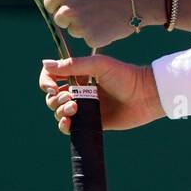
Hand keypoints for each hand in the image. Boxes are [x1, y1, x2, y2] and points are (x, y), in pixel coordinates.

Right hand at [38, 53, 163, 134]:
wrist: (145, 96)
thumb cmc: (125, 76)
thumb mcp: (99, 65)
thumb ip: (73, 65)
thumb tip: (45, 63)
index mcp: (79, 75)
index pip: (52, 76)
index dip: (46, 81)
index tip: (52, 87)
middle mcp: (79, 91)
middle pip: (53, 96)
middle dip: (56, 99)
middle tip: (71, 98)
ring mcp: (85, 108)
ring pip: (59, 112)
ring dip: (60, 111)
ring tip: (74, 109)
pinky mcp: (91, 123)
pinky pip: (70, 127)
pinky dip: (64, 126)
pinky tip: (68, 123)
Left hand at [42, 0, 159, 48]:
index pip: (50, 1)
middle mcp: (69, 9)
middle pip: (60, 18)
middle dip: (72, 12)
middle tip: (92, 3)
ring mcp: (81, 25)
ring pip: (73, 30)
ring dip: (83, 24)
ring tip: (101, 11)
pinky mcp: (93, 39)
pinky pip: (87, 39)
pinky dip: (96, 33)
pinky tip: (108, 21)